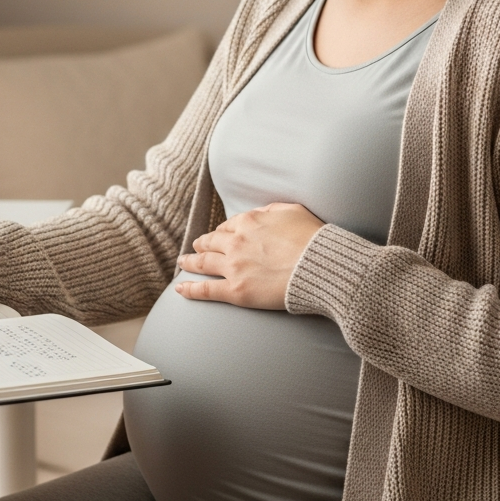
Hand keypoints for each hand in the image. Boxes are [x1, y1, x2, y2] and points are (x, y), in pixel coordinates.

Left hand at [175, 202, 323, 309]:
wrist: (319, 266)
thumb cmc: (312, 238)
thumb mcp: (292, 210)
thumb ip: (271, 210)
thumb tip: (259, 214)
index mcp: (248, 222)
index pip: (227, 227)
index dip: (222, 232)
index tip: (219, 237)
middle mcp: (236, 242)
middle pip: (211, 242)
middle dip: (202, 244)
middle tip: (196, 247)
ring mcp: (233, 267)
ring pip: (203, 263)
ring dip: (190, 262)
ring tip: (183, 262)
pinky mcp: (236, 291)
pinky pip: (206, 290)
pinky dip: (190, 289)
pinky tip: (180, 290)